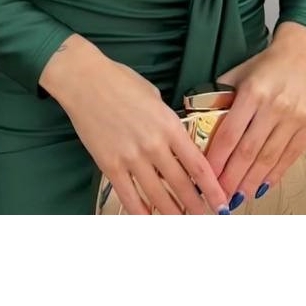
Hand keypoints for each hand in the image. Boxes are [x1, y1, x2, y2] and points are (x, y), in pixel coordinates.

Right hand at [39, 35, 229, 214]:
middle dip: (198, 207)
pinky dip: (140, 213)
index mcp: (169, 124)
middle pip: (182, 185)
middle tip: (208, 221)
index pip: (198, 165)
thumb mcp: (154, 96)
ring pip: (158, 196)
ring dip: (173, 215)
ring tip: (184, 226)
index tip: (222, 203)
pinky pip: (128, 196)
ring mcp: (131, 157)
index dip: (212, 188)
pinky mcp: (109, 165)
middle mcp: (154, 144)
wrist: (83, 79)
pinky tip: (149, 223)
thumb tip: (173, 140)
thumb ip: (165, 121)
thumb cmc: (119, 81)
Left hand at [204, 22, 305, 202]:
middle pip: (248, 151)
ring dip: (251, 182)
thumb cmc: (266, 66)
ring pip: (269, 158)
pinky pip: (290, 157)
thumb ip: (219, 97)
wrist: (304, 55)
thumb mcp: (238, 74)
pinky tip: (262, 186)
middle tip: (219, 197)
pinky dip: (275, 174)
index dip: (217, 159)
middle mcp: (275, 106)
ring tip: (238, 197)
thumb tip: (193, 119)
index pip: (230, 134)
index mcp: (253, 92)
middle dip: (232, 178)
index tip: (206, 177)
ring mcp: (296, 118)